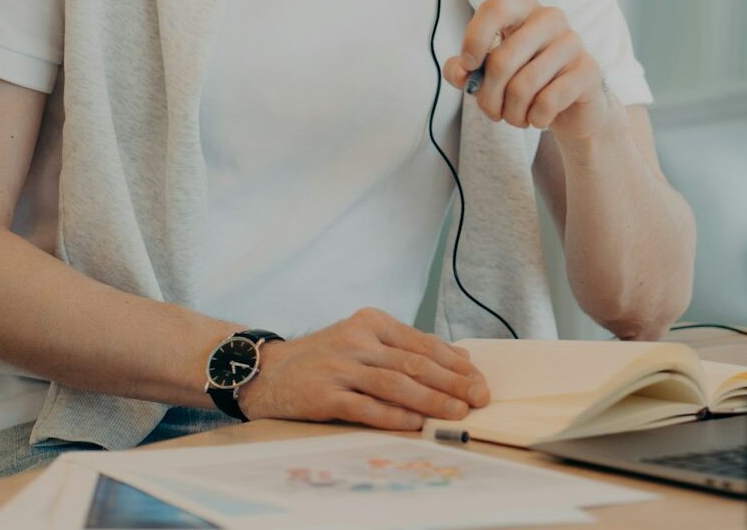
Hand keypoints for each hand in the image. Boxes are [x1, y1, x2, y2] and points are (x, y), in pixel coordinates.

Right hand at [235, 308, 489, 429]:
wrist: (267, 371)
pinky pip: (366, 406)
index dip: (454, 363)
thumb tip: (459, 359)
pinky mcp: (324, 395)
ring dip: (431, 400)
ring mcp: (340, 367)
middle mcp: (357, 340)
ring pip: (395, 383)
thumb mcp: (363, 340)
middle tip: (478, 397)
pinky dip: (394, 415)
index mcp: (372, 322)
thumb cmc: (324, 358)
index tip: (478, 378)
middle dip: (452, 382)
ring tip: (456, 412)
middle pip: (414, 362)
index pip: (422, 342)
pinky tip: (416, 423)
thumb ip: (405, 347)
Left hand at [443, 0, 620, 141]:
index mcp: (523, 8)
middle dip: (488, 97)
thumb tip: (459, 72)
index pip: (494, 8)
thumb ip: (465, 70)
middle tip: (491, 113)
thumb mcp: (489, 73)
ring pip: (523, 86)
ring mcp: (572, 42)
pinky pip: (548, 101)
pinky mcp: (588, 70)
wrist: (572, 106)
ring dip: (512, 114)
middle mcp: (550, 18)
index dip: (475, 39)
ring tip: (515, 118)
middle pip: (502, 59)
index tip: (468, 65)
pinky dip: (535, 118)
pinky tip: (538, 119)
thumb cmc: (526, 80)